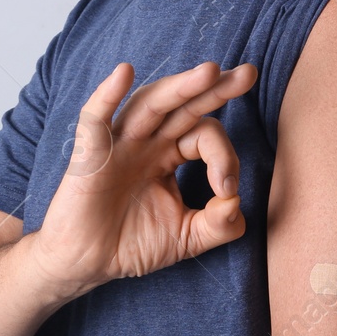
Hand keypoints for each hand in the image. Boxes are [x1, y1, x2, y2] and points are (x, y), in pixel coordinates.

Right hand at [28, 60, 257, 296]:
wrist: (88, 263)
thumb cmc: (132, 244)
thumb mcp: (188, 238)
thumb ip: (220, 224)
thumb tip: (237, 203)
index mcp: (169, 154)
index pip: (204, 136)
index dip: (225, 157)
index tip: (228, 191)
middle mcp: (147, 141)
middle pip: (184, 106)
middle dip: (216, 89)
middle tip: (248, 74)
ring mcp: (119, 143)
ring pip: (150, 104)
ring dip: (179, 87)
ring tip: (209, 72)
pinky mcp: (91, 154)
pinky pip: (95, 118)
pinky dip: (107, 95)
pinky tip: (124, 73)